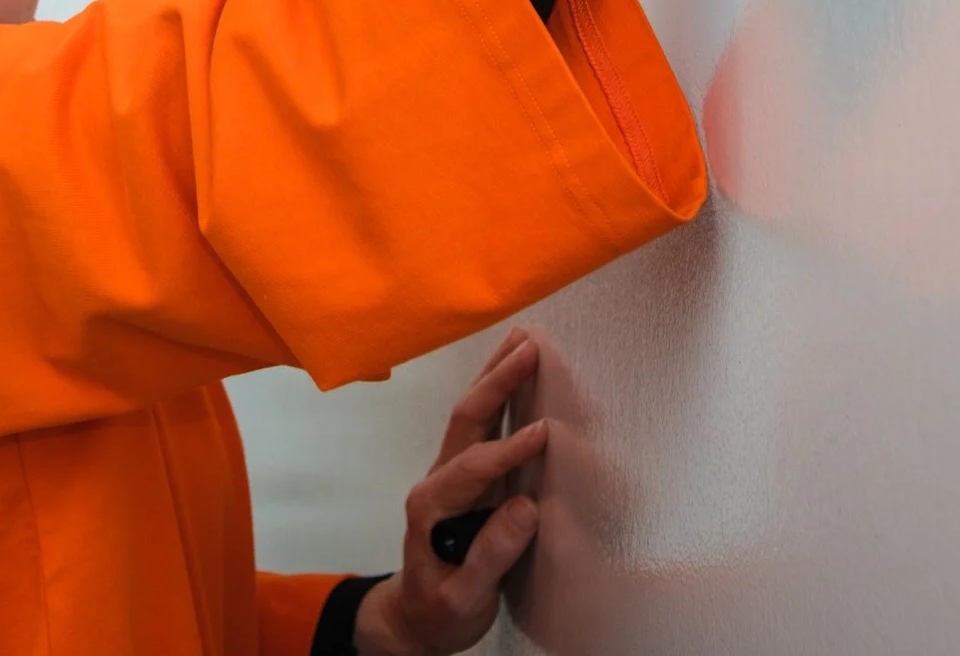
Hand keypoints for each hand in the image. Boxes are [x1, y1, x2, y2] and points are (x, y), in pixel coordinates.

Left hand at [354, 328, 547, 655]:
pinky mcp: (464, 477)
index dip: (509, 448)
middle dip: (497, 381)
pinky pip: (481, 427)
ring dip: (495, 375)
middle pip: (466, 419)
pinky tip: (514, 375)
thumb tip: (525, 508)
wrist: (415, 618)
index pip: (474, 466)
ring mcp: (449, 474)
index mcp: (431, 505)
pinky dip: (499, 395)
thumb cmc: (439, 610)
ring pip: (471, 415)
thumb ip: (490, 556)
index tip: (544, 431)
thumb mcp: (464, 598)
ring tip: (523, 340)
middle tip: (530, 347)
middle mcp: (436, 480)